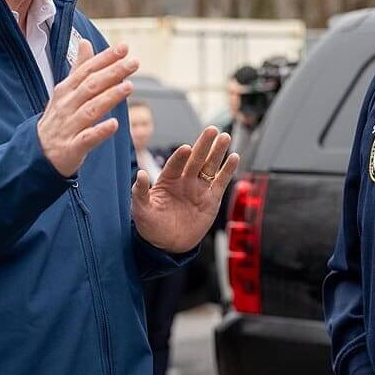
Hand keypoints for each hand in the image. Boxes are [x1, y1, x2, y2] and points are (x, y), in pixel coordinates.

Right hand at [37, 40, 137, 177]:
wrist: (37, 153)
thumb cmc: (58, 119)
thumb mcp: (65, 92)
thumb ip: (79, 68)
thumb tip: (85, 41)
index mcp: (66, 90)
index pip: (87, 70)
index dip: (105, 58)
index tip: (124, 47)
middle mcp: (66, 106)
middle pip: (91, 86)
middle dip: (113, 73)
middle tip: (134, 63)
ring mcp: (68, 127)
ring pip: (90, 109)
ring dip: (109, 97)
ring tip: (129, 87)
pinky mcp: (71, 148)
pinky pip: (86, 138)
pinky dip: (100, 131)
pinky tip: (114, 124)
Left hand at [131, 127, 238, 252]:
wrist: (167, 245)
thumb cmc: (151, 226)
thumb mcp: (141, 210)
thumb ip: (140, 192)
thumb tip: (140, 174)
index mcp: (167, 180)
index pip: (175, 164)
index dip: (180, 157)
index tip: (186, 148)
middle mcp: (184, 180)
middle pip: (196, 159)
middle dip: (204, 145)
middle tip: (212, 130)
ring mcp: (199, 189)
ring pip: (210, 167)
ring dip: (218, 152)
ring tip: (225, 137)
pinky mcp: (212, 199)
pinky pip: (221, 182)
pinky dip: (228, 170)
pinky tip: (234, 157)